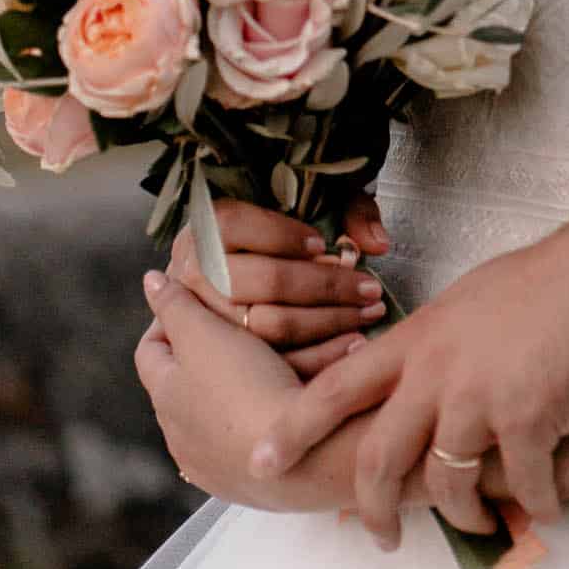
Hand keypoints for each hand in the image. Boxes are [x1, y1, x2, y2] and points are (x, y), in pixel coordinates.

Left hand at [136, 271, 304, 504]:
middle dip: (207, 352)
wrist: (302, 455)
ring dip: (235, 386)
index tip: (200, 297)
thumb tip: (150, 281)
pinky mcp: (248, 485)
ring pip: (217, 413)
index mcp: (165, 399)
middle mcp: (179, 439)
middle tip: (241, 323)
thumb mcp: (206, 333)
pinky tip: (288, 399)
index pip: (151, 349)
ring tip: (273, 357)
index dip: (170, 318)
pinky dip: (260, 417)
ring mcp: (212, 467)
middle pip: (184, 382)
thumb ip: (176, 305)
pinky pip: (247, 440)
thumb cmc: (247, 388)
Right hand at [167, 195, 391, 377]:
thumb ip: (348, 210)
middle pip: (257, 281)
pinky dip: (317, 358)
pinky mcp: (224, 361)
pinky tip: (352, 345)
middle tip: (368, 287)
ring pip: (264, 327)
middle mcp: (194, 273)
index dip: (282, 235)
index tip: (324, 245)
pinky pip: (270, 365)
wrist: (245, 272)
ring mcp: (203, 321)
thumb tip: (375, 242)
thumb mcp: (316, 203)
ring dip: (325, 323)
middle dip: (322, 285)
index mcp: (206, 227)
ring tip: (366, 314)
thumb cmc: (287, 234)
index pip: (233, 225)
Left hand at [249, 216, 568, 547]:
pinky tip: (546, 509)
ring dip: (461, 516)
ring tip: (479, 525)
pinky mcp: (527, 418)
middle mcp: (436, 371)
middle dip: (372, 509)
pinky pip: (521, 486)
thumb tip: (424, 373)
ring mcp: (479, 396)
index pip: (336, 386)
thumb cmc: (546, 276)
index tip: (263, 458)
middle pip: (378, 456)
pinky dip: (534, 506)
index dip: (295, 427)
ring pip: (444, 482)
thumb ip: (438, 342)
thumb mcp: (470, 300)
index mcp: (418, 338)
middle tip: (378, 537)